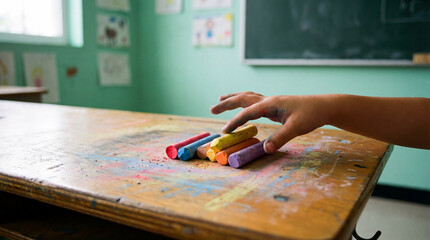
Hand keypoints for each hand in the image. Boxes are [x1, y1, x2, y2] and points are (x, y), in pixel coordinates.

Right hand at [211, 92, 334, 152]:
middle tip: (211, 109)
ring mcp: (272, 101)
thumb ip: (280, 137)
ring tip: (221, 99)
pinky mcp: (275, 105)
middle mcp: (268, 100)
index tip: (224, 131)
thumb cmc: (312, 115)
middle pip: (242, 99)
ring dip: (233, 99)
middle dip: (226, 104)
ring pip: (247, 97)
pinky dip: (244, 102)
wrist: (324, 106)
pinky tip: (244, 107)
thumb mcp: (297, 128)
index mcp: (271, 103)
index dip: (235, 122)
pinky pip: (254, 102)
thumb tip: (265, 149)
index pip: (247, 112)